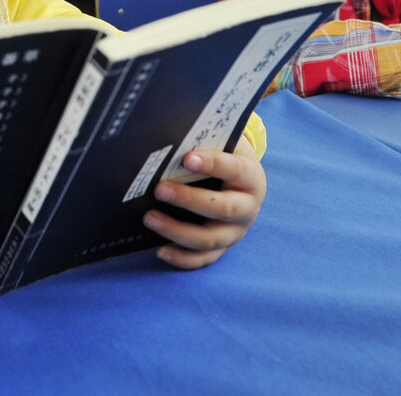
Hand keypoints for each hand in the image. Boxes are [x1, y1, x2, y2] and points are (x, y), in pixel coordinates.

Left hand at [144, 136, 265, 268]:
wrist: (240, 182)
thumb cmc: (224, 158)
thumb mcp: (222, 144)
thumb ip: (204, 141)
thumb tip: (172, 140)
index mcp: (251, 177)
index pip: (234, 169)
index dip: (212, 164)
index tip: (187, 158)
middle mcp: (248, 208)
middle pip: (223, 208)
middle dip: (189, 199)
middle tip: (160, 189)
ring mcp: (235, 232)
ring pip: (209, 238)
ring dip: (177, 230)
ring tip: (150, 218)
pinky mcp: (222, 248)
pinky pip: (203, 258)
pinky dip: (181, 258)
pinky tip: (160, 251)